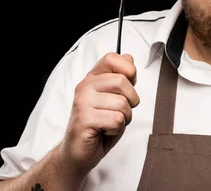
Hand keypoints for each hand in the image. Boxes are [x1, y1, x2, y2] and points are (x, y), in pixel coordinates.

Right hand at [59, 53, 139, 174]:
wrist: (79, 152)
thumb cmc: (99, 124)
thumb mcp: (115, 98)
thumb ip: (122, 78)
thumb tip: (128, 58)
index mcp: (93, 78)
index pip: (112, 58)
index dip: (128, 71)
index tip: (126, 87)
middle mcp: (85, 87)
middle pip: (122, 81)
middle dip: (131, 100)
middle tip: (120, 111)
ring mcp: (83, 102)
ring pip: (122, 103)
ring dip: (124, 118)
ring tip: (110, 122)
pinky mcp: (84, 120)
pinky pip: (116, 120)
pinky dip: (117, 129)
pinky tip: (104, 131)